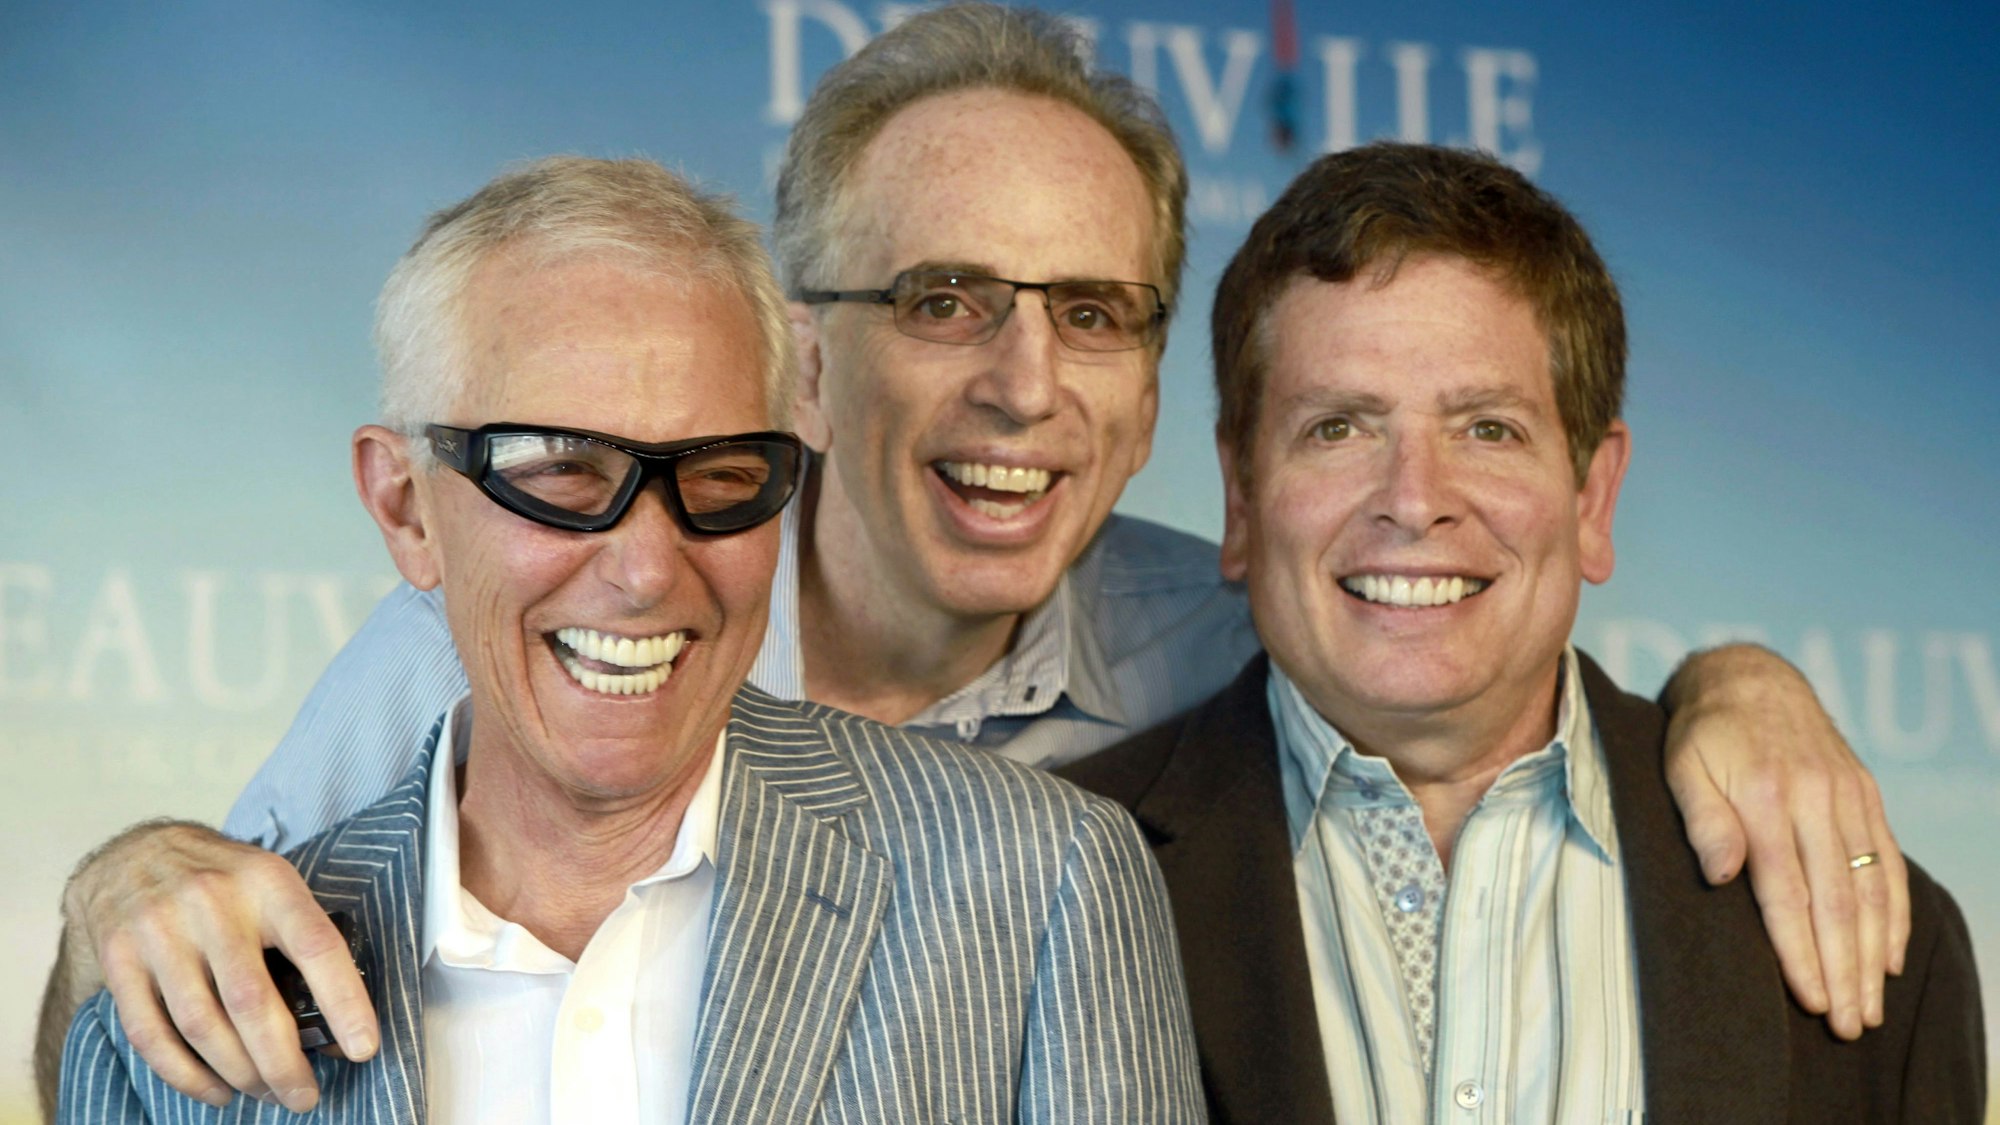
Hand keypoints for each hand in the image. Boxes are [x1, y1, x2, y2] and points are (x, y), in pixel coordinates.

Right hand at [61, 820, 378, 1111]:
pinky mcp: (120, 960)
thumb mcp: (273, 885)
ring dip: (238, 1074)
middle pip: (252, 1001)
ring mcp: (159, 931)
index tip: (362, 1048)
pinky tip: (216, 1091)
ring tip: (265, 1093)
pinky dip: (187, 1075)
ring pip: (202, 1026)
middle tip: (304, 1095)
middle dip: (282, 1062)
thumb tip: (339, 1023)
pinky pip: (151, 1034)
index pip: (316, 945)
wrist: (134, 855)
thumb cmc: (225, 880)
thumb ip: (302, 939)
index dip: (344, 1001)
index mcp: (267, 883)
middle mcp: (212, 904)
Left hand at [1661, 644, 1907, 1040]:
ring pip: (1869, 890)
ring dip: (1873, 954)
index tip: (1810, 999)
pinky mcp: (1866, 796)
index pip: (1788, 892)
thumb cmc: (1704, 732)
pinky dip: (1894, 913)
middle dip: (1843, 970)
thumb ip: (1703, 820)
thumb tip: (1722, 876)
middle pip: (1836, 902)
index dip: (1800, 951)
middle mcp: (1817, 800)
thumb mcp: (1682, 765)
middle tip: (1846, 1025)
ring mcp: (1848, 798)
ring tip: (1868, 1007)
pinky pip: (1888, 862)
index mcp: (1767, 799)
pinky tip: (1889, 956)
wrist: (1750, 678)